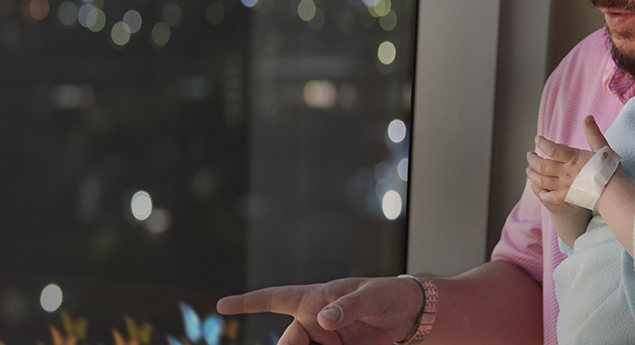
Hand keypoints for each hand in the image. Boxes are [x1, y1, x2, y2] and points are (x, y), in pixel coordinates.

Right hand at [216, 277, 421, 344]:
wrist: (411, 314)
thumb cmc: (388, 294)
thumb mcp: (371, 297)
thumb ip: (348, 307)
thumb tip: (324, 318)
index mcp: (315, 298)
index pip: (274, 298)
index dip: (247, 302)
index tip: (223, 305)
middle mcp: (315, 319)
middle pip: (290, 342)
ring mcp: (326, 338)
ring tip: (339, 344)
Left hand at [528, 115, 615, 214]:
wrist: (614, 193)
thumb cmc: (610, 169)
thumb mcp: (603, 148)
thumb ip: (593, 133)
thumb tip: (588, 117)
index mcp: (573, 158)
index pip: (551, 149)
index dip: (542, 143)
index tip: (538, 139)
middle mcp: (566, 172)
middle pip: (541, 166)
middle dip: (532, 159)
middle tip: (529, 154)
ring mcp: (564, 186)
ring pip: (541, 181)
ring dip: (531, 174)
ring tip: (529, 169)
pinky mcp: (566, 197)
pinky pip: (549, 197)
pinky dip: (542, 193)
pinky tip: (540, 189)